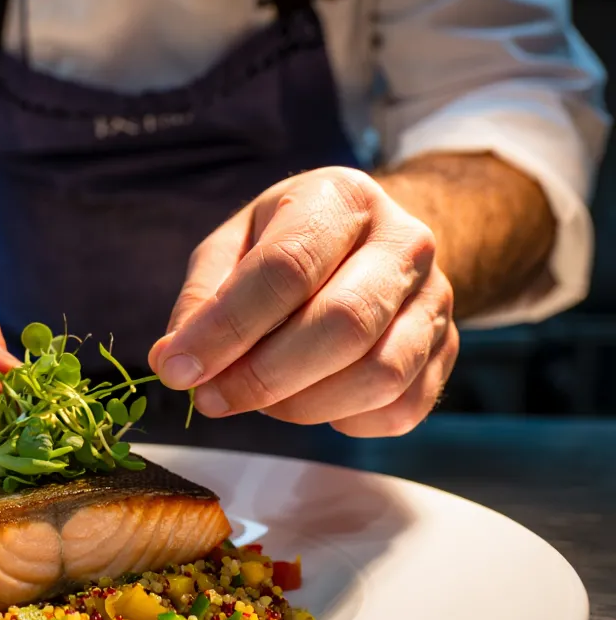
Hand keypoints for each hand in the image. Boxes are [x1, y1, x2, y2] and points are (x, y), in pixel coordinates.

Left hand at [149, 167, 457, 436]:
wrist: (373, 241)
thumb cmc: (291, 243)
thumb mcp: (236, 244)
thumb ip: (202, 297)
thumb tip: (173, 361)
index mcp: (342, 198)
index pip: (286, 268)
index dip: (226, 328)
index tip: (179, 369)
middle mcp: (403, 242)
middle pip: (342, 324)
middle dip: (263, 376)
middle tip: (212, 399)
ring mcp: (435, 299)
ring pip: (378, 374)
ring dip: (302, 405)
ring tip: (258, 400)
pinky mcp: (446, 351)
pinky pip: (400, 408)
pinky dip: (344, 421)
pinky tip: (310, 401)